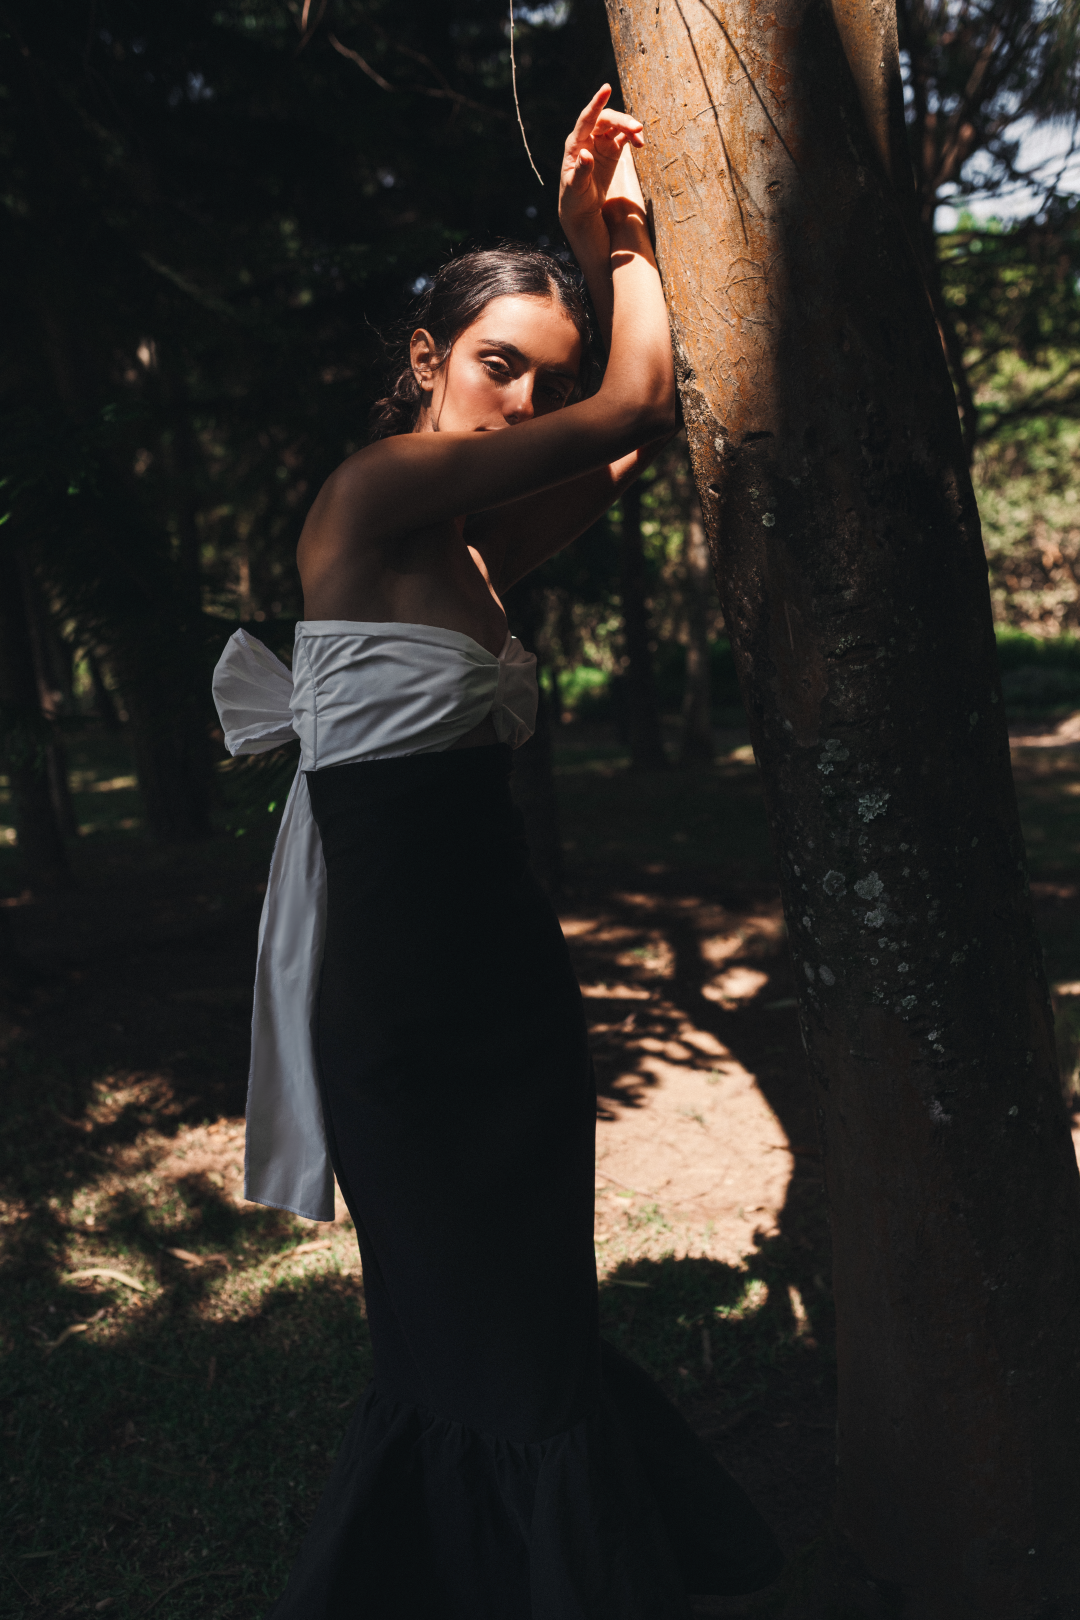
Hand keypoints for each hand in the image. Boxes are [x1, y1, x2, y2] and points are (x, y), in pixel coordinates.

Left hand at [559, 85, 643, 244]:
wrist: (582, 208)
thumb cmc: (574, 199)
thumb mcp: (575, 188)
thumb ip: (581, 172)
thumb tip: (585, 154)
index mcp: (575, 143)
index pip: (586, 119)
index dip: (596, 103)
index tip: (606, 88)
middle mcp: (588, 138)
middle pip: (606, 120)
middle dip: (621, 120)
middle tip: (637, 129)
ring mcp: (600, 142)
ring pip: (616, 126)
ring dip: (629, 128)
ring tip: (640, 138)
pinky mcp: (612, 150)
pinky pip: (624, 137)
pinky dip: (633, 137)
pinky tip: (640, 144)